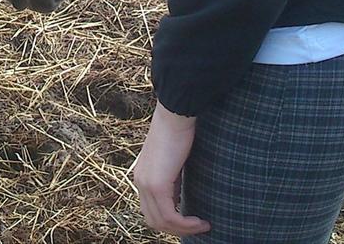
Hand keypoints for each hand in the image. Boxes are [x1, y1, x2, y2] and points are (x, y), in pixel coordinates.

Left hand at [134, 103, 211, 236]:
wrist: (176, 114)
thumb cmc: (179, 130)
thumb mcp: (174, 160)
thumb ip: (173, 178)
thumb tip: (182, 194)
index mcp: (143, 175)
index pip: (151, 209)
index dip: (170, 220)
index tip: (191, 219)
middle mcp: (140, 181)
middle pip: (153, 220)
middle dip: (176, 229)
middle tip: (198, 226)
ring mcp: (146, 184)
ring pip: (161, 222)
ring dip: (183, 229)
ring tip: (203, 225)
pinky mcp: (157, 185)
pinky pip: (169, 216)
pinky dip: (185, 224)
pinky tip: (200, 221)